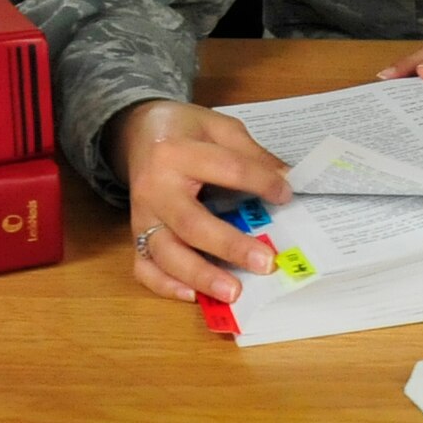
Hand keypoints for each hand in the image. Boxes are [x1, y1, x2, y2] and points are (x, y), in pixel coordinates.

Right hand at [107, 99, 289, 303]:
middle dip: (230, 246)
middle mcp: (155, 188)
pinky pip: (144, 266)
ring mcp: (142, 216)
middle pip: (192, 223)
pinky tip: (193, 296)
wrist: (136, 133)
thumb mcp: (218, 126)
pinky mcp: (135, 235)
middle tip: (266, 263)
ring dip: (201, 276)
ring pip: (166, 253)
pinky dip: (164, 285)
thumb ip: (250, 153)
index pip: (226, 170)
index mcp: (177, 152)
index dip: (260, 182)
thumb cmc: (183, 130)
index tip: (287, 194)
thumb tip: (286, 180)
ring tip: (233, 292)